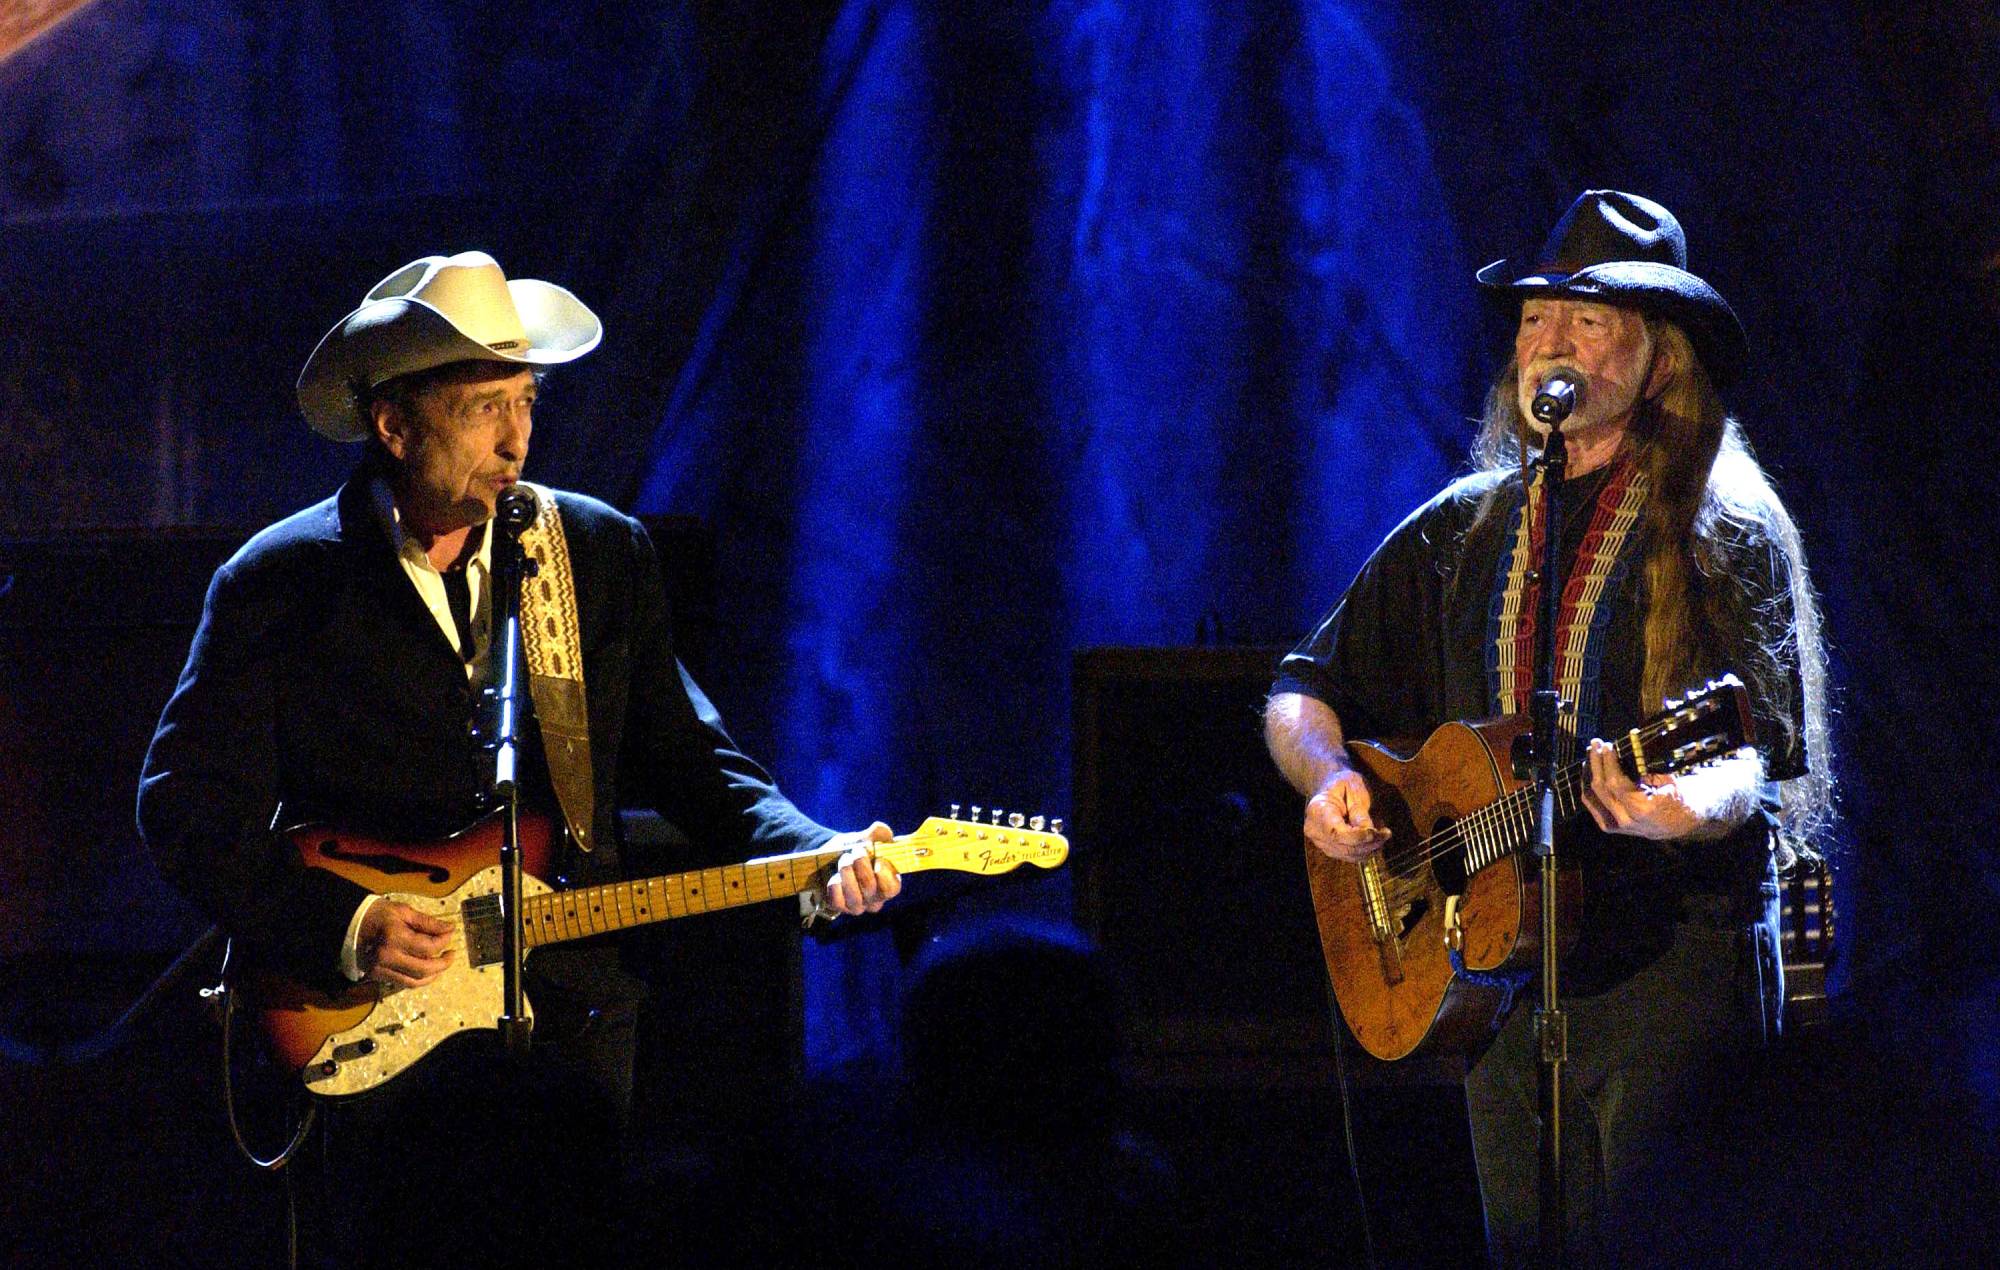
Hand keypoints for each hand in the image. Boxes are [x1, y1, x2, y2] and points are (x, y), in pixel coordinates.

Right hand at [358, 900, 454, 987]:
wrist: (352, 924)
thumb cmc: (379, 914)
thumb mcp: (404, 911)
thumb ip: (428, 922)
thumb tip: (449, 929)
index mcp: (394, 938)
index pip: (428, 947)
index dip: (444, 941)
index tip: (450, 933)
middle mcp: (388, 957)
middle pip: (424, 969)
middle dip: (443, 964)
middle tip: (451, 955)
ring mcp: (381, 969)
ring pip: (415, 981)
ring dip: (433, 975)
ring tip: (442, 963)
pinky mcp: (378, 976)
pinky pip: (404, 982)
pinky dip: (419, 978)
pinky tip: (427, 969)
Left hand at [821, 822, 900, 915]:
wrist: (830, 859)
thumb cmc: (854, 850)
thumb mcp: (865, 839)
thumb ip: (878, 833)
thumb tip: (886, 833)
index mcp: (887, 884)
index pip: (892, 888)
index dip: (886, 875)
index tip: (879, 859)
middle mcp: (874, 899)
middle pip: (870, 888)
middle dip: (862, 866)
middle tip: (856, 851)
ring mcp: (857, 905)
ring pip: (854, 896)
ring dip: (847, 872)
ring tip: (844, 858)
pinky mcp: (840, 907)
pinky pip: (837, 901)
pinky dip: (835, 886)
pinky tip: (835, 877)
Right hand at [1305, 768, 1389, 861]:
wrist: (1331, 787)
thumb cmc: (1343, 784)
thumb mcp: (1354, 788)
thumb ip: (1360, 811)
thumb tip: (1369, 832)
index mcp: (1317, 810)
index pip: (1336, 833)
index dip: (1357, 837)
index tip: (1376, 832)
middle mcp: (1315, 830)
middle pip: (1344, 847)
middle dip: (1369, 843)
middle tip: (1386, 833)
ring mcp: (1321, 842)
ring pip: (1350, 855)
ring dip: (1371, 848)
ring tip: (1382, 832)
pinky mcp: (1331, 849)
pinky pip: (1352, 857)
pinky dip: (1367, 850)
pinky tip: (1375, 838)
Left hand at [1580, 737, 1699, 839]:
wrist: (1681, 822)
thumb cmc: (1677, 798)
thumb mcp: (1667, 781)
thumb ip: (1644, 769)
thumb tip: (1624, 750)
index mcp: (1642, 810)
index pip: (1616, 783)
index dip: (1608, 762)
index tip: (1607, 746)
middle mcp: (1626, 820)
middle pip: (1601, 788)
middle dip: (1596, 762)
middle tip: (1596, 743)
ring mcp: (1616, 826)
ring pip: (1591, 796)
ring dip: (1588, 772)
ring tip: (1590, 753)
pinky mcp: (1609, 826)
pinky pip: (1591, 804)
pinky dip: (1587, 786)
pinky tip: (1588, 771)